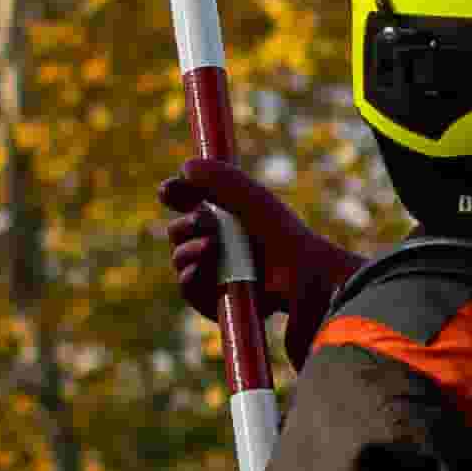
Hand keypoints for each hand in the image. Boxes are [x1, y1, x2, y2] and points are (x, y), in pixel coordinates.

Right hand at [157, 158, 362, 364]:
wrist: (303, 279)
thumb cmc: (281, 237)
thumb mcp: (251, 201)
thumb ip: (221, 179)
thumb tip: (185, 167)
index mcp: (229, 218)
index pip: (190, 203)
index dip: (177, 195)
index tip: (168, 191)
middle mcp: (222, 246)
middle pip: (179, 232)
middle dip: (185, 225)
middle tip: (203, 221)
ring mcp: (217, 275)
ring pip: (180, 260)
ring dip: (187, 250)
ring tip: (211, 247)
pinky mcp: (218, 303)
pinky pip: (189, 290)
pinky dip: (189, 278)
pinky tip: (198, 272)